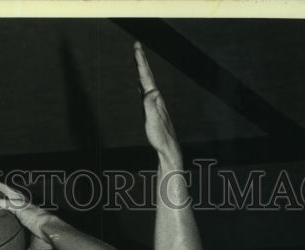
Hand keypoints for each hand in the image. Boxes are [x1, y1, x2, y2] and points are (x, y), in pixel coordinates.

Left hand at [0, 177, 53, 249]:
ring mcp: (23, 205)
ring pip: (7, 193)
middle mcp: (27, 206)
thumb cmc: (47, 240)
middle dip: (5, 187)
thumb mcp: (35, 249)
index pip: (20, 205)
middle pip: (14, 193)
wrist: (52, 232)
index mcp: (31, 214)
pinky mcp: (18, 207)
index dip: (14, 202)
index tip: (9, 200)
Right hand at [134, 42, 180, 163]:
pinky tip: (140, 85)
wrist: (168, 147)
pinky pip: (145, 92)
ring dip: (142, 70)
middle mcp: (156, 98)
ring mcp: (154, 103)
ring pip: (146, 83)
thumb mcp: (153, 121)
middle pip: (147, 76)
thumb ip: (151, 105)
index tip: (136, 48)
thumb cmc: (160, 136)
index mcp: (154, 98)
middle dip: (141, 60)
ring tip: (138, 61)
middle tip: (137, 46)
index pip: (146, 77)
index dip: (140, 62)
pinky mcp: (152, 110)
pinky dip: (141, 85)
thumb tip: (153, 91)